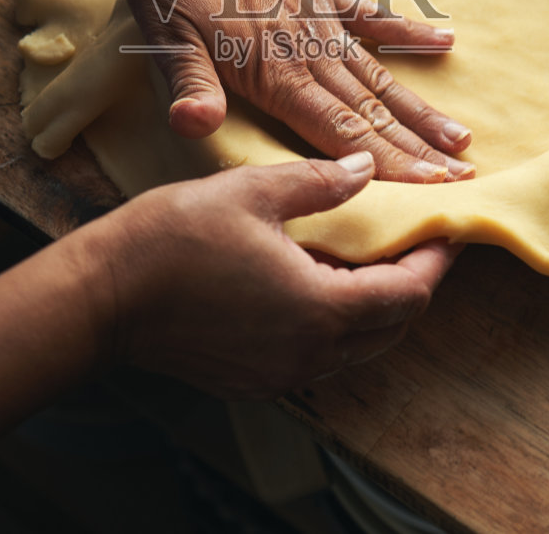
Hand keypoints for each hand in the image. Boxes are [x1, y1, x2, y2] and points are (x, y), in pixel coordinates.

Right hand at [83, 153, 460, 398]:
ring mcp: (279, 374)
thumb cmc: (173, 238)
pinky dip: (331, 322)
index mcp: (321, 309)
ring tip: (366, 258)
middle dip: (410, 285)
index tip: (446, 229)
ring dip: (371, 306)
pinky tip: (313, 283)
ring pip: (354, 346)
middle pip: (390, 328)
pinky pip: (315, 355)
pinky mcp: (251, 380)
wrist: (101, 298)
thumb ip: (320, 182)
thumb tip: (365, 169)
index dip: (434, 260)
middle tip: (413, 241)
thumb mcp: (253, 191)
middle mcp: (309, 354)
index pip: (408, 293)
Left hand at [119, 0, 473, 182]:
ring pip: (378, 74)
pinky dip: (405, 30)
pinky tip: (443, 41)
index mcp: (273, 71)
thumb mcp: (167, 39)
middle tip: (466, 178)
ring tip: (461, 137)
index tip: (434, 189)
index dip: (388, 165)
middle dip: (417, 149)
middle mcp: (308, 49)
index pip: (340, 132)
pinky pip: (370, 15)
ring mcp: (318, 18)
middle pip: (371, 111)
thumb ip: (189, 87)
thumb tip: (193, 127)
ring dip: (418, 107)